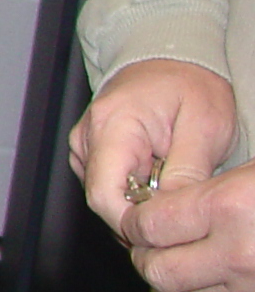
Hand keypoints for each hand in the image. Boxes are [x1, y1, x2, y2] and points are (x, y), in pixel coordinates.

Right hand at [69, 59, 236, 235]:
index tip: (169, 231)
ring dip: (140, 203)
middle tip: (183, 206)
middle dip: (143, 213)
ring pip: (106, 198)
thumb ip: (187, 173)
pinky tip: (159, 179)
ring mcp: (85, 146)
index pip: (104, 196)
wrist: (172, 60)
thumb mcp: (205, 126)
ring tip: (173, 183)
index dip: (134, 224)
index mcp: (111, 126)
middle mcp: (87, 137)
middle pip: (104, 201)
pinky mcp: (91, 152)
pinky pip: (109, 187)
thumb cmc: (189, 85)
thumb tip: (171, 214)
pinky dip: (134, 192)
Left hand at [128, 166, 254, 291]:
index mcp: (229, 207)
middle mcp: (239, 253)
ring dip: (182, 279)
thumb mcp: (253, 170)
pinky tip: (228, 272)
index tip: (135, 214)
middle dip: (146, 255)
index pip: (148, 225)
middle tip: (150, 240)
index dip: (133, 220)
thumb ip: (203, 184)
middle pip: (158, 270)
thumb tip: (160, 197)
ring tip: (189, 255)